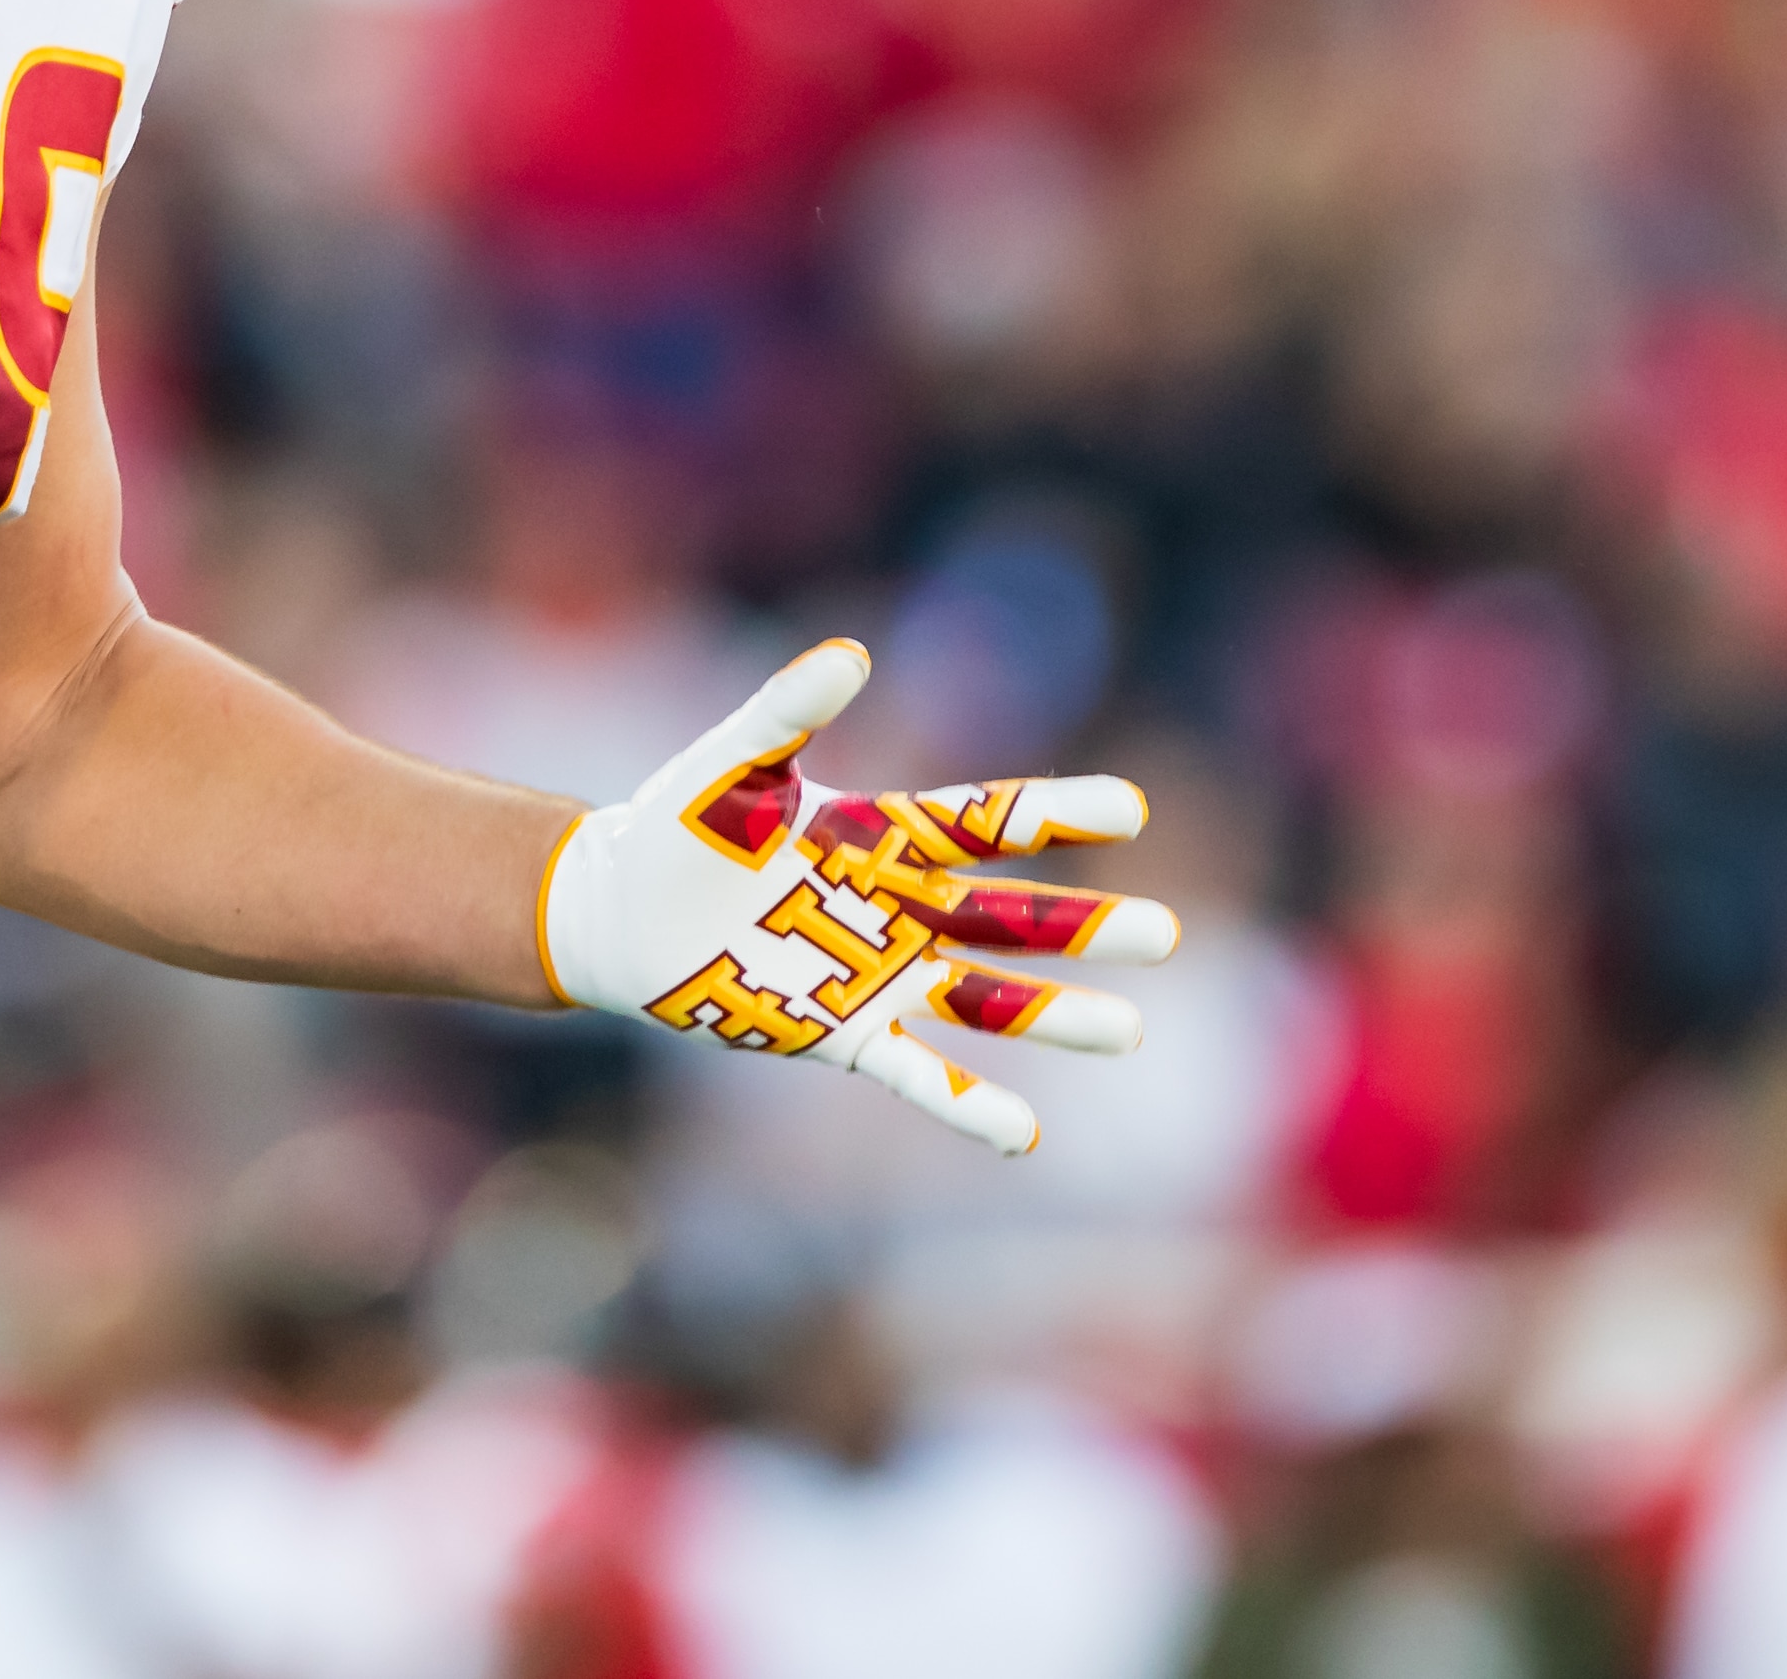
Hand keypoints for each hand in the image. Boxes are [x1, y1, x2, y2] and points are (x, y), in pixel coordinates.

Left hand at [535, 640, 1176, 1154]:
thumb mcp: (732, 762)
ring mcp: (875, 975)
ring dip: (1053, 1016)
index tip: (1133, 807)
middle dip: (1083, 927)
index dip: (1054, 813)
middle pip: (1008, 917)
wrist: (621, 911)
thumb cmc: (677, 824)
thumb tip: (849, 653)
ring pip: (985, 997)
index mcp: (880, 834)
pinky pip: (920, 1072)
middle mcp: (895, 907)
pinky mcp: (841, 1034)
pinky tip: (1028, 1134)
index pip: (985, 821)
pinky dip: (970, 1101)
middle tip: (1165, 935)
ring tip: (1128, 1030)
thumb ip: (788, 710)